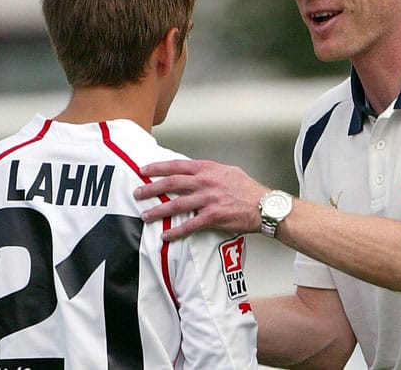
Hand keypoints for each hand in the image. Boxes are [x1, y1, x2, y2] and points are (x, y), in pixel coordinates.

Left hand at [133, 159, 269, 240]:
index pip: (176, 166)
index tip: (143, 171)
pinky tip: (166, 235)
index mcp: (208, 169)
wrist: (263, 206)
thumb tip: (194, 172)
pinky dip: (176, 231)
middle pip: (171, 183)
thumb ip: (209, 171)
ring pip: (176, 204)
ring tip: (146, 216)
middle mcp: (206, 182)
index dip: (157, 168)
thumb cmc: (247, 189)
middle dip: (151, 188)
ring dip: (158, 211)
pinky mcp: (213, 217)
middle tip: (137, 193)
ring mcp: (208, 199)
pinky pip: (189, 225)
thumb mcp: (228, 171)